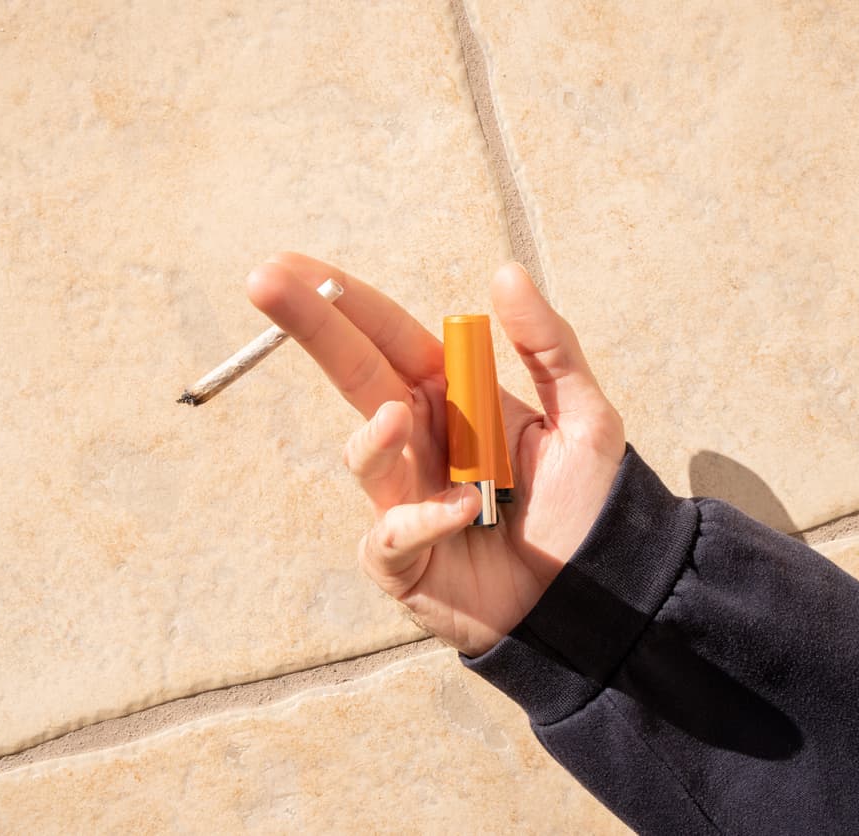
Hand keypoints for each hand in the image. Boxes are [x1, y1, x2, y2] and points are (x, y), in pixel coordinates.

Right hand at [247, 253, 625, 656]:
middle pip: (352, 375)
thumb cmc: (587, 507)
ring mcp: (405, 498)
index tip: (290, 264)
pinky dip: (420, 519)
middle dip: (309, 328)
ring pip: (362, 455)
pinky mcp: (402, 559)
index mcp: (451, 397)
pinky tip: (463, 514)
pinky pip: (388, 533)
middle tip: (261, 279)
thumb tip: (503, 272)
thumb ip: (548, 346)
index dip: (340, 299)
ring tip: (399, 419)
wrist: (597, 595)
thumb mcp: (584, 416)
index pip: (385, 335)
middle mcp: (419, 440)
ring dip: (376, 436)